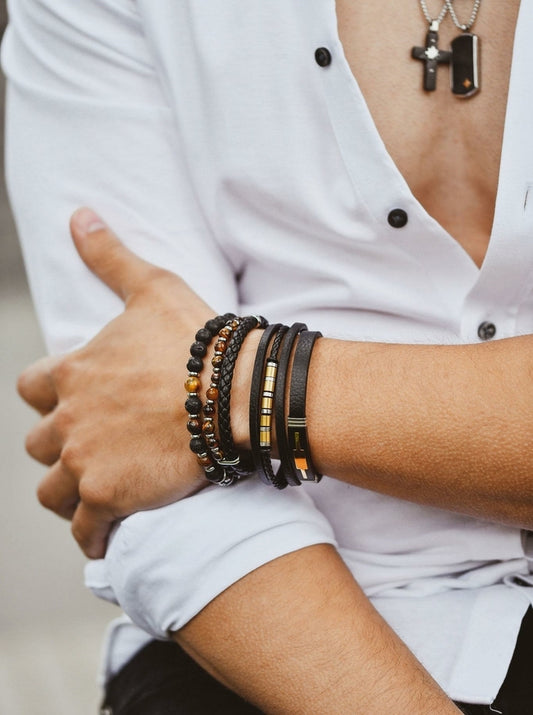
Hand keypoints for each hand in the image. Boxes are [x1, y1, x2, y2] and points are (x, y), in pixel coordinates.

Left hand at [18, 208, 216, 557]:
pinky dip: (90, 534)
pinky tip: (103, 537)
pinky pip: (85, 528)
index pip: (31, 388)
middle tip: (88, 447)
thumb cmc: (197, 341)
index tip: (71, 401)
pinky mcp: (109, 497)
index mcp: (72, 372)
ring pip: (51, 488)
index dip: (48, 395)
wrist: (234, 393)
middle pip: (37, 442)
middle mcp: (68, 418)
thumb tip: (80, 215)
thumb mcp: (150, 289)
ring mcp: (86, 461)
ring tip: (91, 493)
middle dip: (58, 444)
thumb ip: (110, 257)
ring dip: (66, 490)